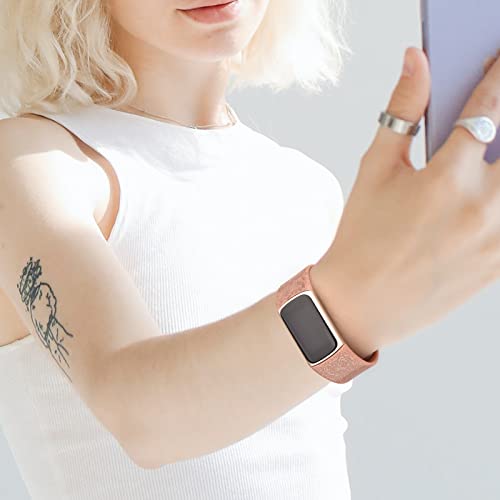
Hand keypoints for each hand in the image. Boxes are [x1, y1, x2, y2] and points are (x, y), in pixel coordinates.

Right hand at [311, 46, 499, 358]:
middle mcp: (481, 208)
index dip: (499, 75)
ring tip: (484, 165)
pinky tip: (484, 195)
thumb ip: (400, 111)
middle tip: (498, 119)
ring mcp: (497, 240)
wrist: (360, 303)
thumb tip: (416, 61)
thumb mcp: (374, 170)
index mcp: (445, 179)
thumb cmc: (361, 236)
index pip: (488, 108)